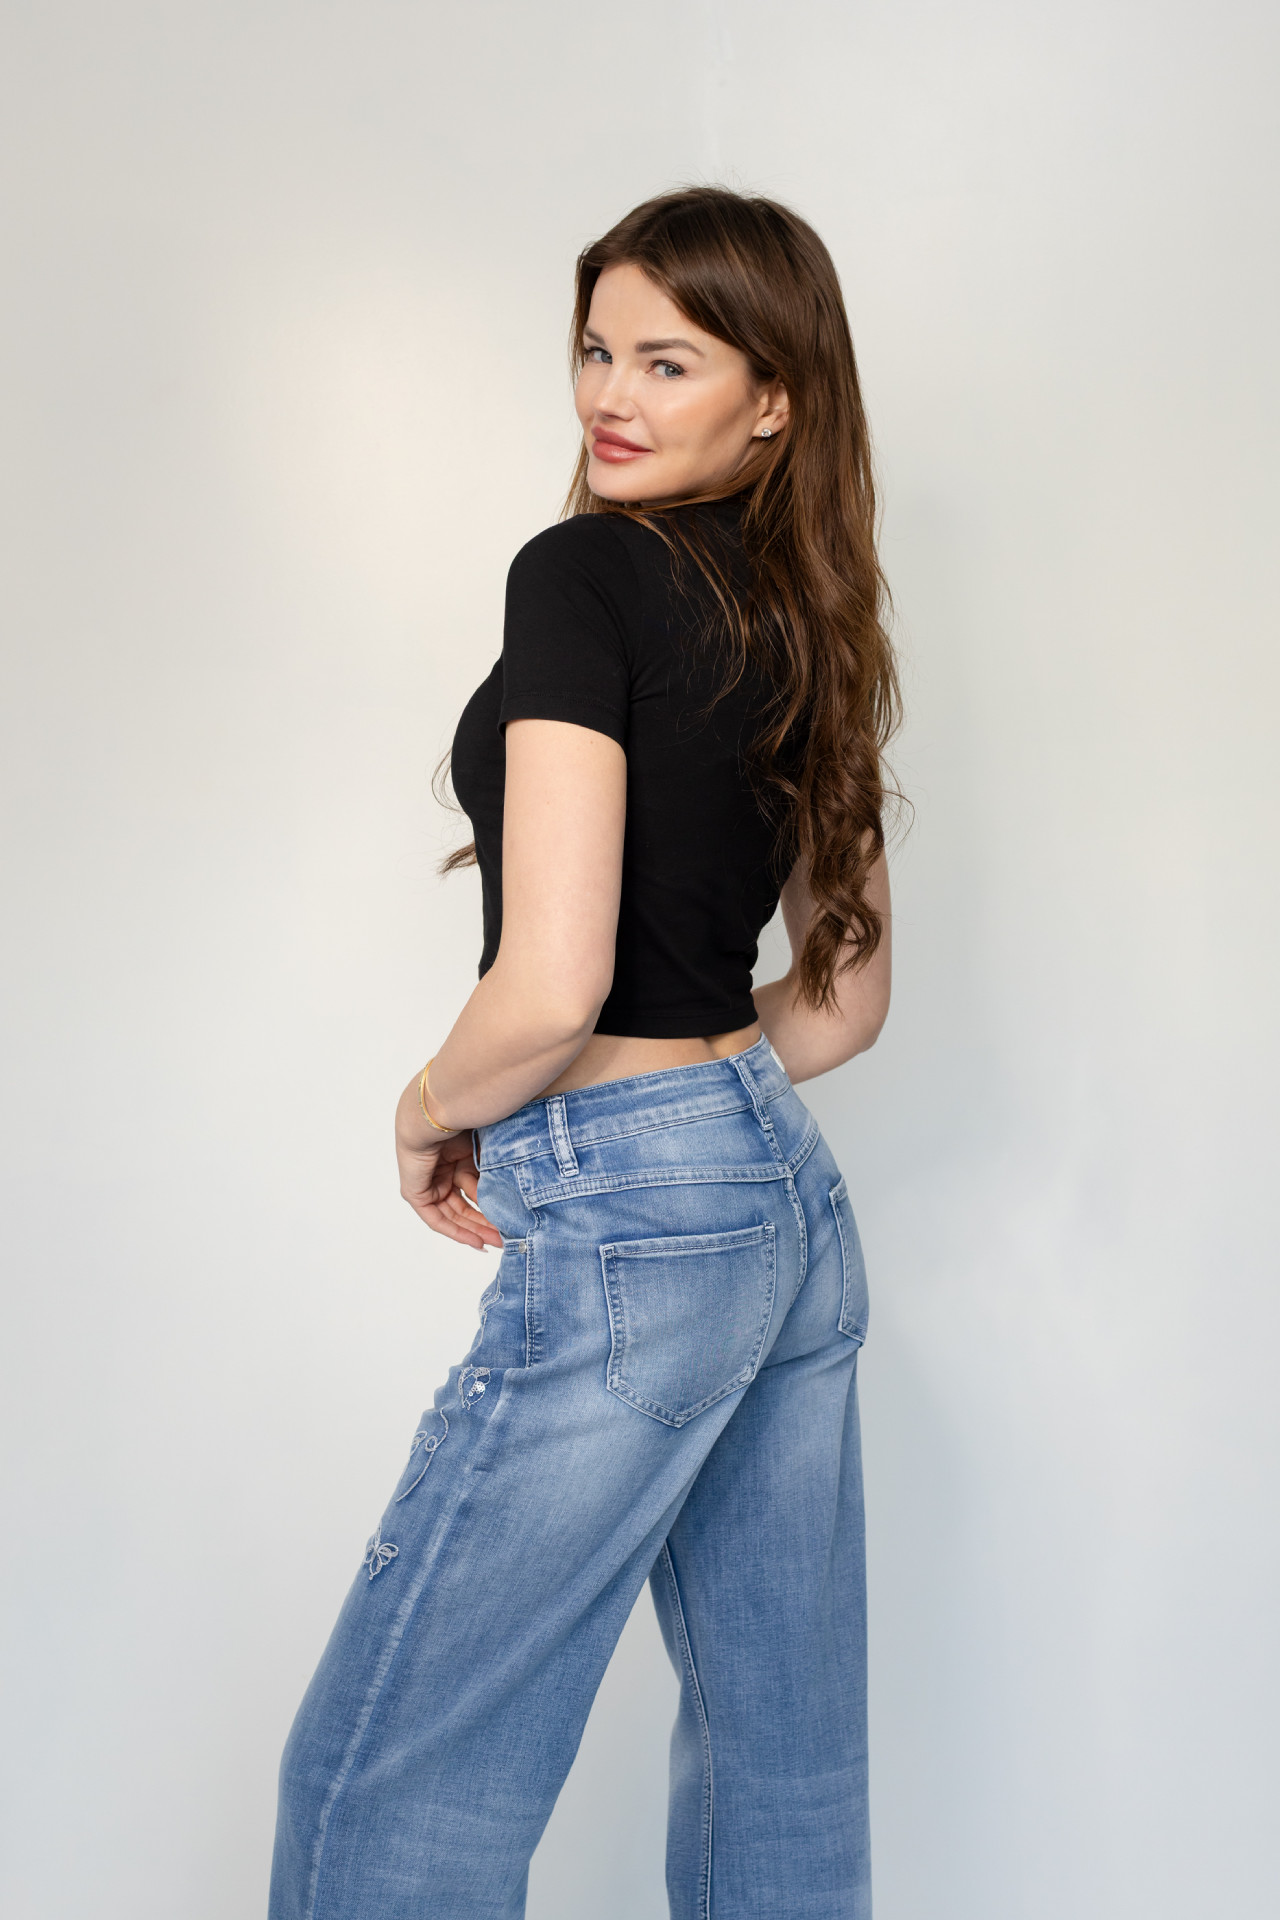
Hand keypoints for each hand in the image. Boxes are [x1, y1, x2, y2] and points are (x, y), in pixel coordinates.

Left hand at [395, 1080, 502, 1251]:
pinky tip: (474, 1240)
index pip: (473, 1188)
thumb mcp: (485, 1154)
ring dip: (472, 1230)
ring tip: (494, 1243)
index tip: (509, 1220)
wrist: (437, 1112)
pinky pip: (435, 1218)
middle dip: (484, 1223)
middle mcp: (441, 1169)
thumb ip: (492, 1176)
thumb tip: (507, 1199)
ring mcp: (427, 1180)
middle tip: (504, 1238)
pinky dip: (455, 1230)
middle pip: (463, 1205)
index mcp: (456, 1155)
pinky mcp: (414, 1191)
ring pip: (451, 1214)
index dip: (491, 1206)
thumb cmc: (464, 1118)